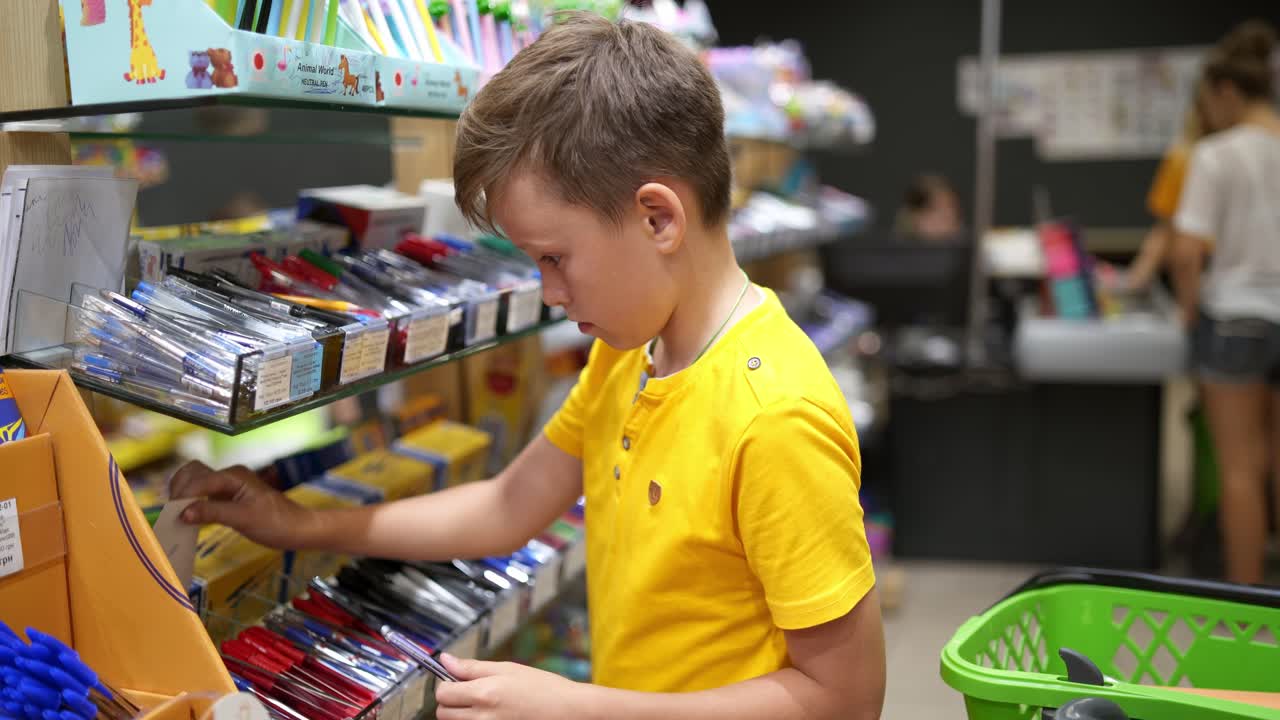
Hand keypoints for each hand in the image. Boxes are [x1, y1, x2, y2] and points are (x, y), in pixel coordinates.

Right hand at [168, 460, 315, 549]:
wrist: (296, 528)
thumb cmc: (276, 523)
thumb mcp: (243, 519)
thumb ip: (213, 513)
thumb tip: (183, 513)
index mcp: (234, 476)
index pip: (198, 480)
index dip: (183, 496)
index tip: (173, 515)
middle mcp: (229, 476)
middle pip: (192, 473)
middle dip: (179, 489)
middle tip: (172, 513)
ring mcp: (228, 486)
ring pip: (196, 482)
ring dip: (183, 495)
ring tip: (177, 516)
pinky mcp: (227, 497)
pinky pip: (203, 495)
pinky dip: (192, 503)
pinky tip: (188, 518)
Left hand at [435, 654, 592, 719]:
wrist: (568, 712)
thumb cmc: (543, 689)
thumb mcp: (508, 669)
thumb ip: (472, 667)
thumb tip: (445, 659)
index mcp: (484, 694)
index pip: (442, 693)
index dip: (447, 684)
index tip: (457, 680)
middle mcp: (482, 718)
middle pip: (443, 713)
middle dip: (452, 701)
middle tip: (471, 693)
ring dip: (461, 714)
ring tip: (485, 705)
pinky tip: (493, 715)